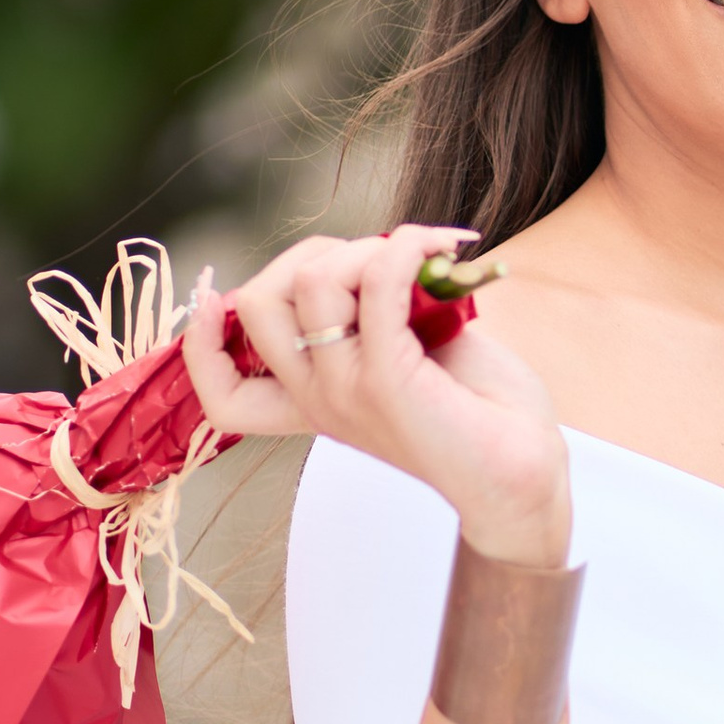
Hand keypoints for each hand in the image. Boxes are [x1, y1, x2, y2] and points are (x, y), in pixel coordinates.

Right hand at [184, 226, 572, 569]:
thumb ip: (374, 311)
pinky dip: (410, 247)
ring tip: (423, 260)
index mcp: (314, 402)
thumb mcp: (410, 354)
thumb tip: (376, 249)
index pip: (220, 391)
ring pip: (313, 280)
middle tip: (381, 261)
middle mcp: (318, 400)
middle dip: (315, 254)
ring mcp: (346, 392)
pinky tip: (447, 249)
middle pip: (256, 305)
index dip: (198, 340)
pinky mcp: (388, 382)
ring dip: (370, 247)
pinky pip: (378, 282)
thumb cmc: (479, 413)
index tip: (211, 295)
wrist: (525, 476)